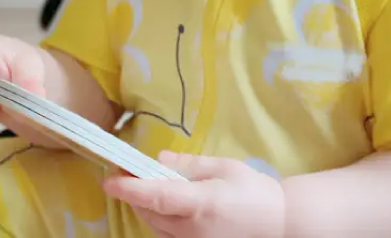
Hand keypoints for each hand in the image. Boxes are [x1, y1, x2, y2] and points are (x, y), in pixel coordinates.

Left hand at [104, 151, 284, 237]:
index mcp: (201, 204)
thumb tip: (159, 161)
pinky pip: (166, 236)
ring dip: (144, 206)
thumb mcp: (224, 168)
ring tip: (144, 185)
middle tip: (127, 171)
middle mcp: (192, 229)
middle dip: (134, 193)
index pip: (156, 196)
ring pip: (155, 226)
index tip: (110, 179)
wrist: (280, 224)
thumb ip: (189, 165)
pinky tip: (162, 205)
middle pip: (149, 212)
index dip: (130, 188)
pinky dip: (157, 219)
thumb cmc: (254, 191)